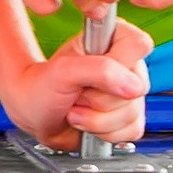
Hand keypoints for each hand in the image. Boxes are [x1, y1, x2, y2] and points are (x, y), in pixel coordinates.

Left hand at [0, 17, 150, 151]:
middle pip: (136, 87)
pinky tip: (89, 123)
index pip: (139, 45)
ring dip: (96, 120)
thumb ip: (99, 70)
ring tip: (77, 109)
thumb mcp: (64, 71)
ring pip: (132, 113)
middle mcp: (126, 66)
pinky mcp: (128, 117)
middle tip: (77, 93)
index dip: (117, 64)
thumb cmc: (43, 86)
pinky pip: (132, 130)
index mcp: (114, 39)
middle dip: (98, 100)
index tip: (91, 74)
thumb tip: (133, 86)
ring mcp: (129, 93)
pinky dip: (105, 133)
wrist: (33, 113)